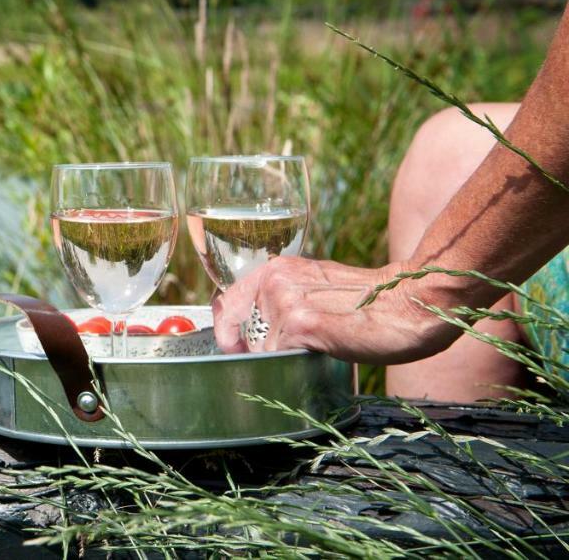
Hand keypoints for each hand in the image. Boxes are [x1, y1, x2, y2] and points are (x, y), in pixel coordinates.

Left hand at [211, 257, 464, 363]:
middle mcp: (274, 281)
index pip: (227, 305)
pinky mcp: (303, 325)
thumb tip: (257, 333)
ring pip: (263, 352)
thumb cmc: (371, 303)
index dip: (227, 334)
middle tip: (293, 358)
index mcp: (276, 270)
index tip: (236, 351)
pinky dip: (295, 370)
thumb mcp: (317, 289)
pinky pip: (280, 360)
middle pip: (243, 336)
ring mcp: (286, 302)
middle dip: (261, 355)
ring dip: (285, 363)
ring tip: (319, 353)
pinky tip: (322, 358)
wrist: (413, 302)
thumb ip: (285, 301)